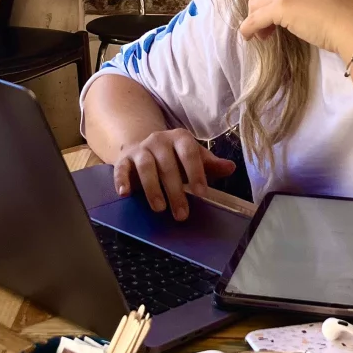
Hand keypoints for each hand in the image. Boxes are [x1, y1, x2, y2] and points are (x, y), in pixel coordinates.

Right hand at [114, 128, 235, 218]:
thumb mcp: (194, 158)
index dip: (196, 172)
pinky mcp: (124, 159)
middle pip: (168, 165)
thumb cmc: (174, 157)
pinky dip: (121, 181)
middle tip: (182, 214)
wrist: (144, 147)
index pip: (189, 152)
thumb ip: (210, 165)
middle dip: (175, 190)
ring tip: (159, 208)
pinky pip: (121, 169)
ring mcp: (140, 149)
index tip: (202, 193)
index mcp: (180, 138)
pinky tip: (125, 194)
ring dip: (152, 188)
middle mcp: (159, 140)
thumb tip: (231, 168)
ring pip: (146, 166)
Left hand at [238, 0, 352, 58]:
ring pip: (255, 5)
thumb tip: (284, 3)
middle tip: (263, 23)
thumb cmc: (345, 10)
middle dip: (257, 6)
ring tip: (263, 34)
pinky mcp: (279, 8)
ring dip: (255, 19)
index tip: (266, 6)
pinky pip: (254, 19)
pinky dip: (248, 29)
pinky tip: (250, 37)